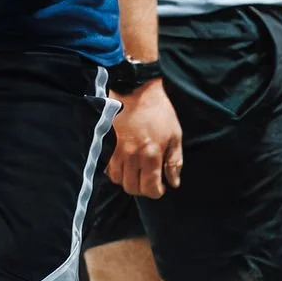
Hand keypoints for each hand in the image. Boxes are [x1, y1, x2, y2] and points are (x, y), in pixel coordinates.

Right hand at [105, 81, 182, 198]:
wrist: (136, 89)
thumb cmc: (159, 111)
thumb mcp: (175, 135)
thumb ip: (174, 162)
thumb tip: (173, 182)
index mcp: (151, 154)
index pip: (151, 189)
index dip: (157, 191)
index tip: (160, 185)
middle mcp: (131, 155)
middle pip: (133, 188)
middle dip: (143, 188)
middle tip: (148, 178)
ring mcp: (116, 149)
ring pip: (118, 180)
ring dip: (128, 179)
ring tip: (136, 170)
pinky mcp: (106, 143)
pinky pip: (108, 167)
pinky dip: (116, 170)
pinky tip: (124, 163)